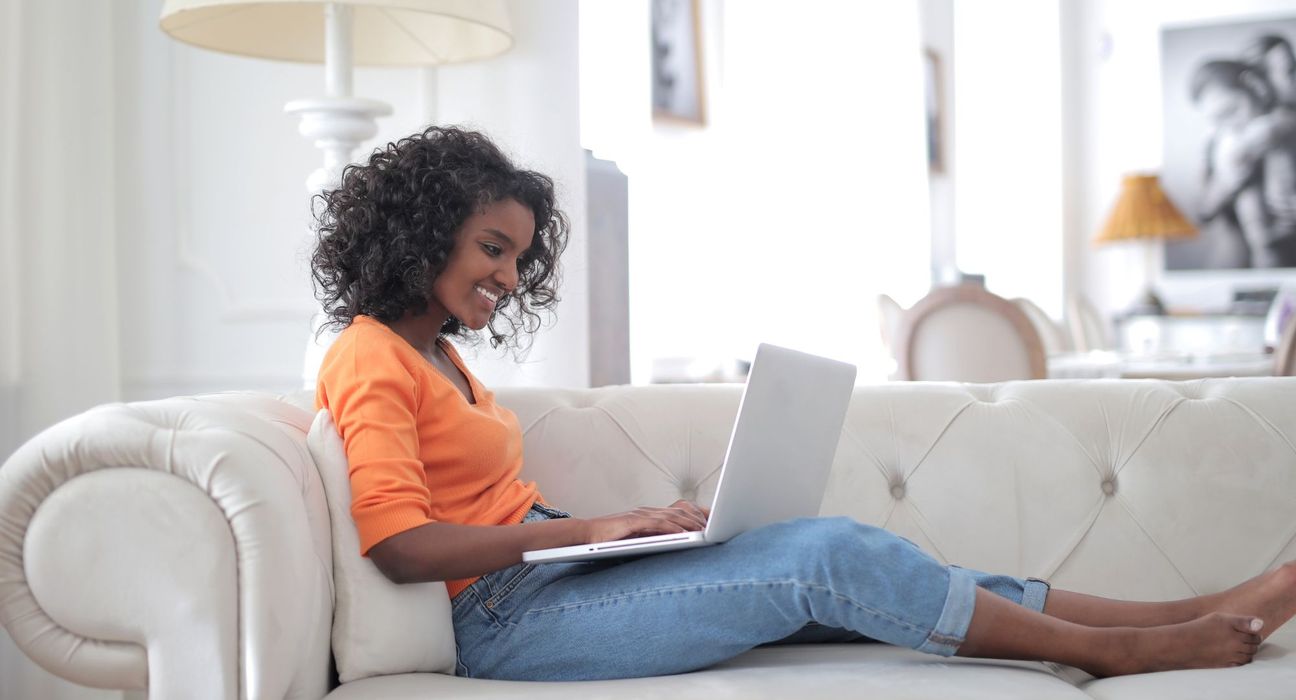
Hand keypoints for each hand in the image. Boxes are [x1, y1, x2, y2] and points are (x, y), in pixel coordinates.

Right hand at [580, 500, 710, 542]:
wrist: (585, 535)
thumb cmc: (609, 541)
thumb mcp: (637, 540)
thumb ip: (654, 540)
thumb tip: (675, 548)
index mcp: (651, 515)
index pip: (680, 511)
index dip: (697, 516)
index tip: (713, 524)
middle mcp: (648, 511)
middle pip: (681, 511)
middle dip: (700, 519)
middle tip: (716, 528)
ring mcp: (641, 515)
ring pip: (673, 516)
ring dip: (691, 524)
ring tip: (705, 532)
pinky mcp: (633, 521)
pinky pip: (658, 524)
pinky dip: (673, 528)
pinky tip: (683, 534)